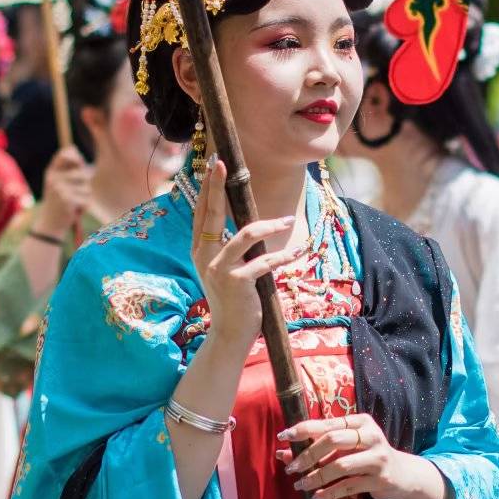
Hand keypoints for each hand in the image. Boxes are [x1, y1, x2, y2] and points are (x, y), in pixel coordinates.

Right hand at [33, 147, 92, 239]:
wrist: (50, 223)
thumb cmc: (58, 201)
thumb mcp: (58, 183)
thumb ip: (67, 168)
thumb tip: (76, 149)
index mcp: (51, 172)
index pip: (66, 153)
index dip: (77, 157)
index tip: (79, 165)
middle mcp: (54, 178)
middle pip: (83, 172)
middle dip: (85, 182)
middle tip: (77, 191)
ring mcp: (60, 188)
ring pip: (87, 187)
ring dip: (84, 196)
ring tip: (74, 201)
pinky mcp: (67, 200)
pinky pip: (87, 199)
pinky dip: (84, 205)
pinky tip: (75, 209)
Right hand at [190, 158, 290, 347]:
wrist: (229, 333)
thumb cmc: (232, 298)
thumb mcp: (223, 269)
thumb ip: (226, 247)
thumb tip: (243, 222)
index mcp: (199, 250)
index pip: (202, 212)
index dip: (207, 188)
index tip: (214, 165)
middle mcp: (204, 256)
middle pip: (211, 214)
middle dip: (216, 187)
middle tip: (223, 164)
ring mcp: (219, 269)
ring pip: (245, 235)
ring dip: (271, 226)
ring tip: (289, 222)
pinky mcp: (237, 282)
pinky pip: (265, 261)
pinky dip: (285, 256)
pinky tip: (299, 252)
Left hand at [280, 413, 449, 498]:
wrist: (403, 475)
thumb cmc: (368, 457)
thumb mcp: (347, 447)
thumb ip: (319, 447)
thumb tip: (283, 454)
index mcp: (361, 422)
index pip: (328, 423)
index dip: (304, 429)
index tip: (283, 436)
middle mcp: (371, 436)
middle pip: (333, 440)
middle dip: (308, 454)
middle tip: (291, 467)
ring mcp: (377, 458)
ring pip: (340, 466)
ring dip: (316, 477)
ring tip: (300, 485)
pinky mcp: (380, 480)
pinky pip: (349, 487)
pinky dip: (329, 494)